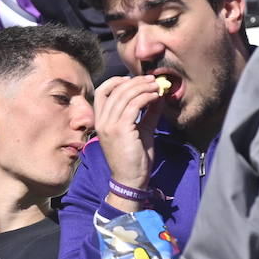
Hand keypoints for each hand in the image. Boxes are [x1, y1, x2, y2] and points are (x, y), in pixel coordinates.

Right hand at [93, 75, 162, 201]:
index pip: (102, 92)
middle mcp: (101, 121)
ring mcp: (109, 125)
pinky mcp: (120, 129)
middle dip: (135, 81)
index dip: (116, 81)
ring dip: (143, 87)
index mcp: (101, 121)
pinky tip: (156, 96)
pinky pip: (134, 105)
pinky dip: (146, 97)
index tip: (133, 79)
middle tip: (152, 80)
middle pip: (115, 90)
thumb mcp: (141, 130)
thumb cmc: (134, 158)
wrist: (131, 179)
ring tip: (157, 86)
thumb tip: (157, 94)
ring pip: (124, 95)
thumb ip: (148, 112)